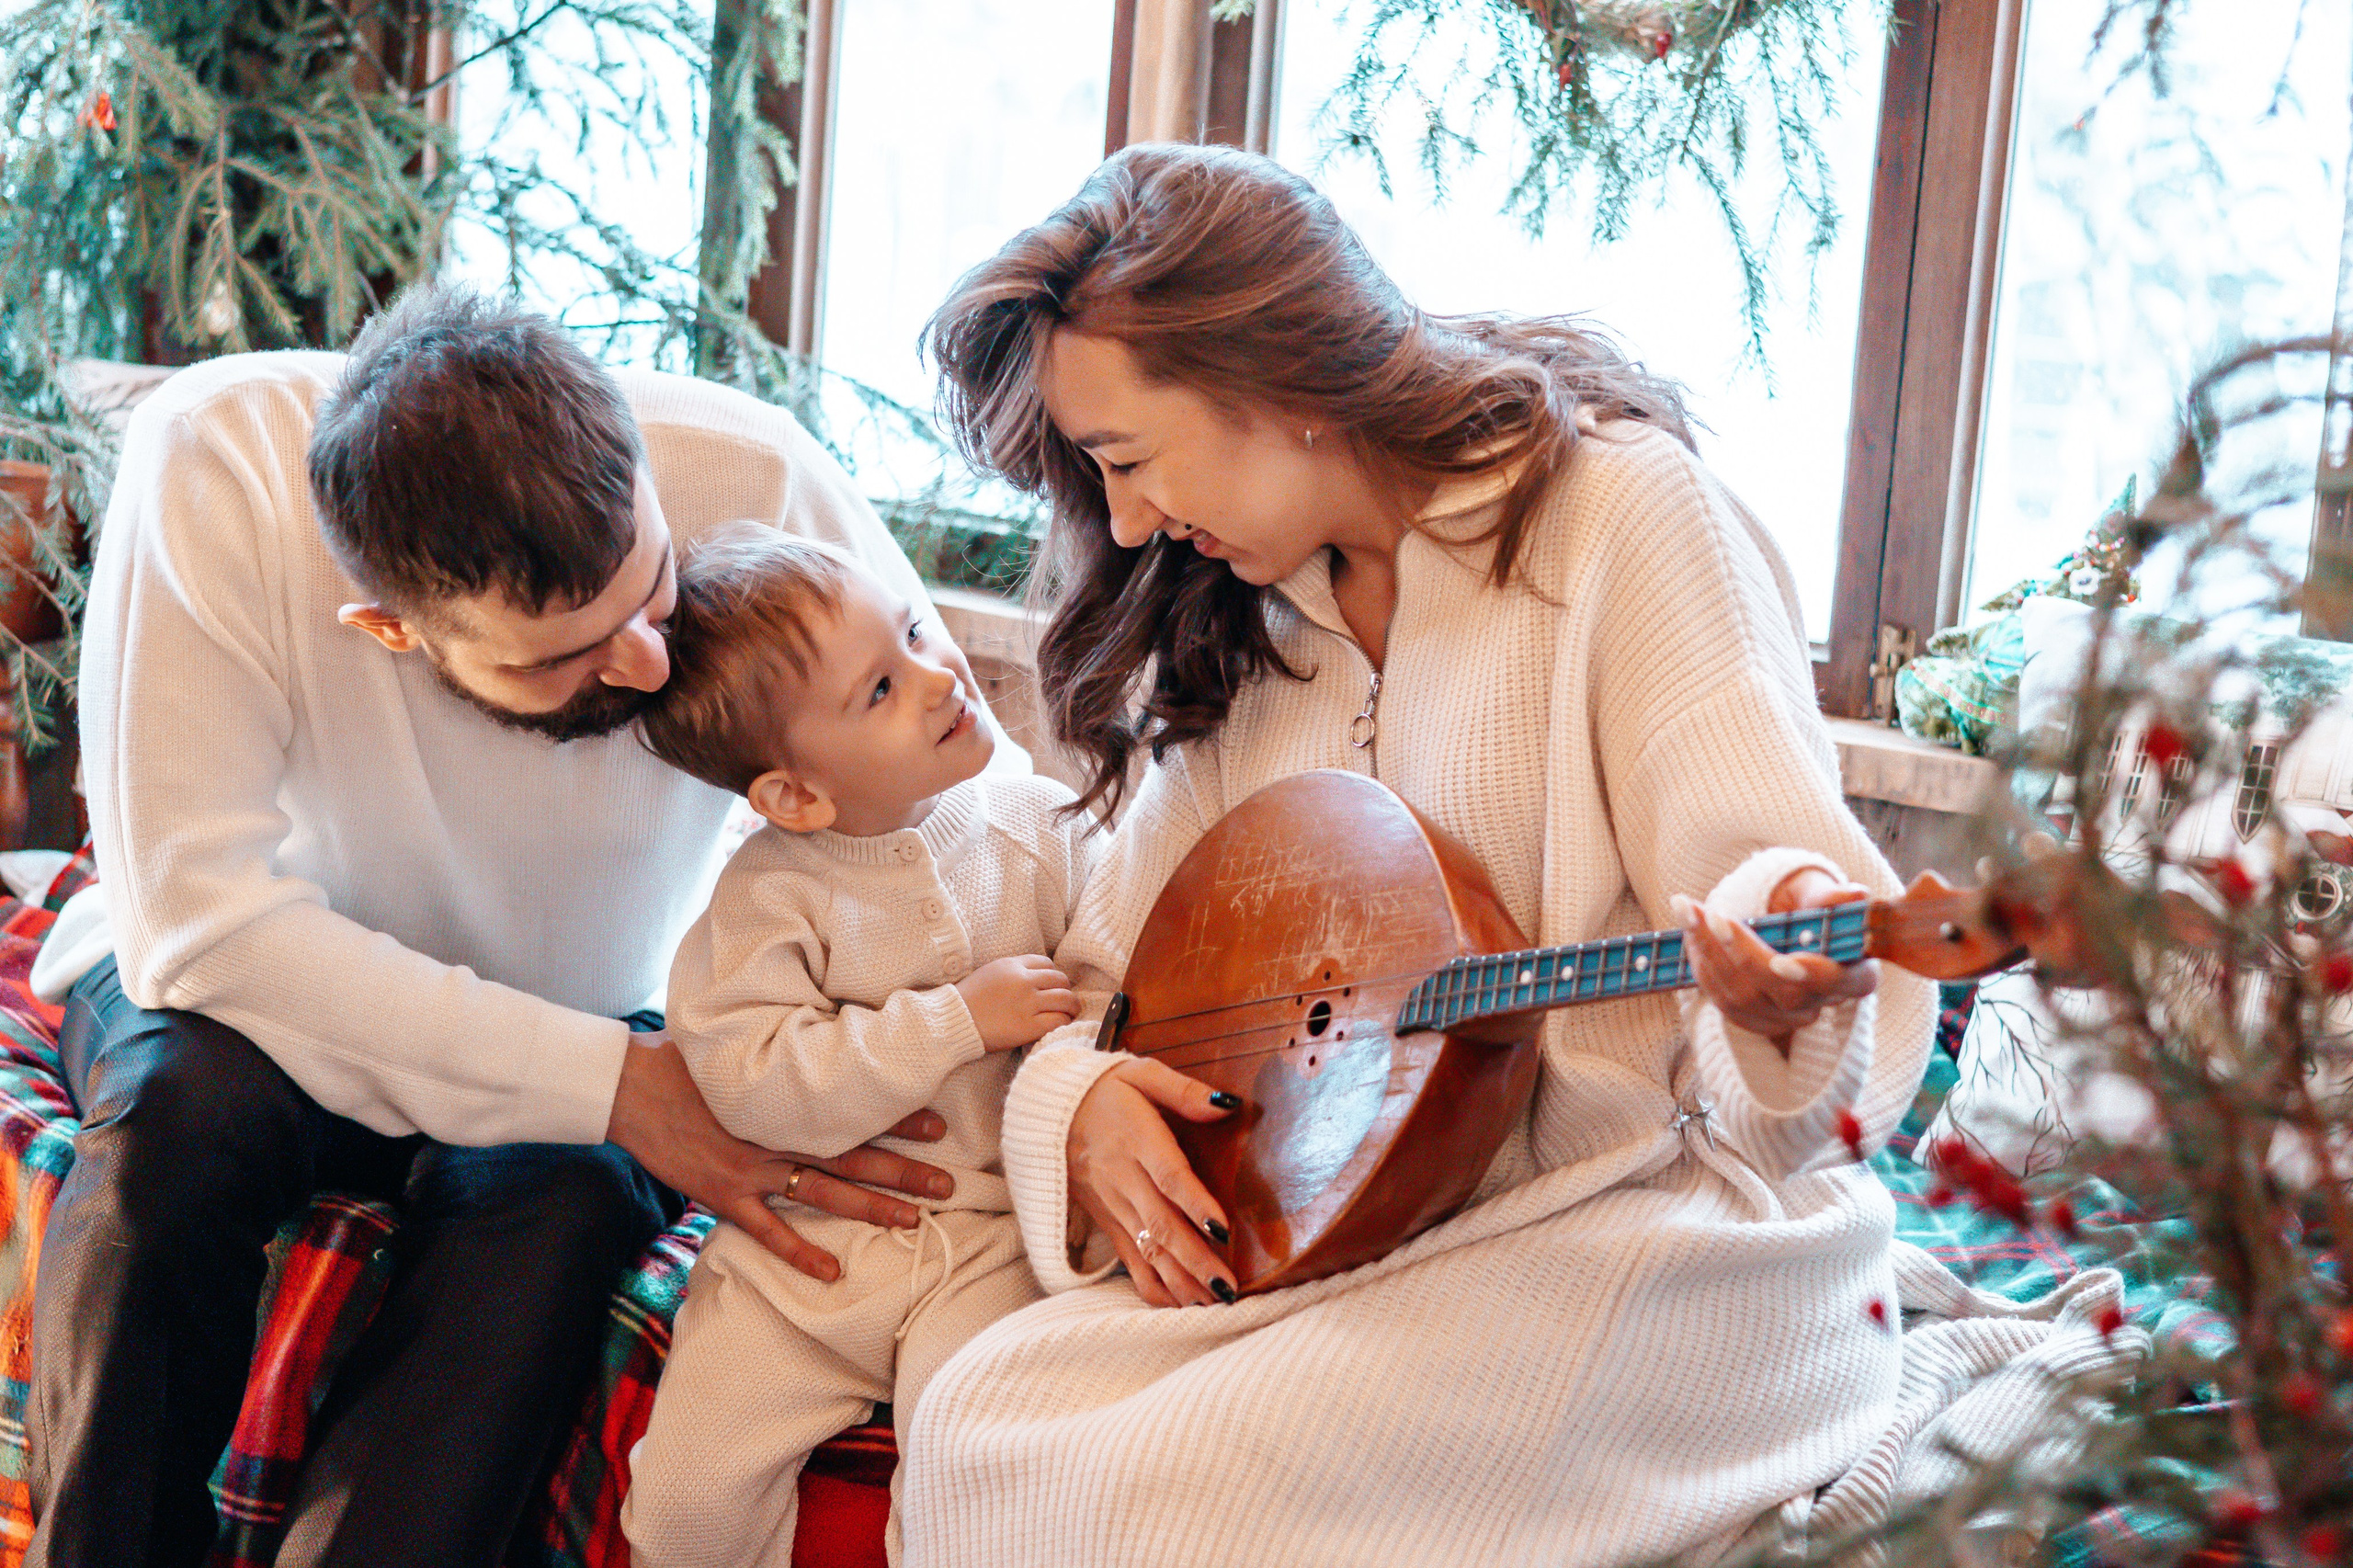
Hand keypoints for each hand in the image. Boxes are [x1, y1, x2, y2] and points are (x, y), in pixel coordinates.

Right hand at [606, 1030, 954, 1281]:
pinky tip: (834, 1271)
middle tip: (947, 1186)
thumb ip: (785, 1058)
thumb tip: (827, 1044)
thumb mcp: (744, 1051)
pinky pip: (769, 1231)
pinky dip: (801, 1254)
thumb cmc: (688, 1062)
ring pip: (825, 1194)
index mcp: (787, 1098)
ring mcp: (753, 1169)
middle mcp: (779, 1135)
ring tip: (912, 1222)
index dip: (899, 1118)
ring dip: (871, 1209)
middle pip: (854, 1157)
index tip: (940, 1124)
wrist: (631, 1088)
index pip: (856, 1109)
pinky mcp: (725, 1196)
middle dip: (904, 1172)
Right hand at [954, 954, 1077, 1050]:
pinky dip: (1064, 1022)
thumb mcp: (989, 973)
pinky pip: (1059, 1021)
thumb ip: (1013, 972)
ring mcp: (1027, 1003)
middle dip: (1066, 990)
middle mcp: (1023, 981)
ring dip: (1072, 1007)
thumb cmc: (967, 1000)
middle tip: (1066, 1001)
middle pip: (1060, 980)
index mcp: (1012, 965)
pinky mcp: (1028, 1026)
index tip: (1052, 986)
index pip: (1046, 963)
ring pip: (1065, 999)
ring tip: (1070, 1013)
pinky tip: (1061, 1025)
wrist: (952, 1021)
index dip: (1053, 976)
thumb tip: (1036, 979)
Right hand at [1067, 1058, 1239, 1306]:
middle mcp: (1123, 1178)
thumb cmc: (1104, 1090)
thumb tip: (1230, 1104)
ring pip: (1147, 1249)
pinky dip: (1153, 1286)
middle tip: (1229, 1287)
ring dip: (1180, 1280)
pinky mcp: (1106, 1221)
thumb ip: (1184, 1091)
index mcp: (1136, 1139)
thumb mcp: (1141, 1073)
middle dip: (1195, 1260)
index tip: (1223, 1231)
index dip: (1195, 1204)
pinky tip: (1180, 1305)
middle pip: (1161, 1225)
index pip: (1169, 1177)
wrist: (1048, 1112)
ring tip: (1213, 1303)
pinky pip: (1129, 1261)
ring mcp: (1113, 1205)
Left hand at [1673, 867, 1879, 1053]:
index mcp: (1853, 971)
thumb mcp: (1817, 892)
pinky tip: (1690, 931)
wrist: (1779, 917)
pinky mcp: (1756, 1019)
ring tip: (1689, 910)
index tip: (1781, 961)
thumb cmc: (1805, 902)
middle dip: (1744, 954)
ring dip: (1711, 953)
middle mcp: (1822, 1002)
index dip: (1813, 976)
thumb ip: (1831, 897)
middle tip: (1714, 916)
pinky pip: (1724, 1002)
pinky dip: (1702, 965)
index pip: (1843, 983)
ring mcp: (1787, 1017)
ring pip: (1746, 999)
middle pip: (1785, 994)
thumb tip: (1857, 895)